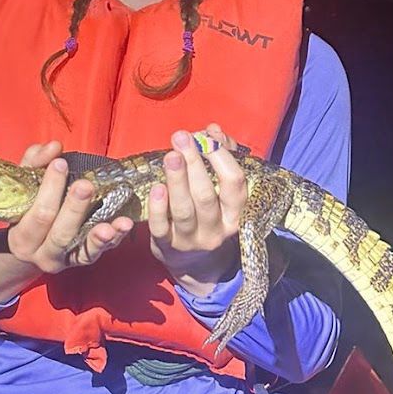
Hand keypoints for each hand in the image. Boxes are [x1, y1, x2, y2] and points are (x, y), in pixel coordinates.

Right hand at [5, 141, 134, 273]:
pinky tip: (124, 226)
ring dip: (101, 235)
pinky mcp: (81, 261)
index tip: (60, 163)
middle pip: (60, 233)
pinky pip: (97, 253)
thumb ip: (34, 163)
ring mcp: (64, 260)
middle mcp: (41, 253)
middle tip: (86, 185)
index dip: (49, 189)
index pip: (38, 214)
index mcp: (21, 236)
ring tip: (118, 221)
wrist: (28, 247)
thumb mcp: (23, 186)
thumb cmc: (26, 208)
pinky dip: (113, 241)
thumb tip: (54, 147)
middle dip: (74, 208)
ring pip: (83, 250)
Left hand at [148, 124, 246, 295]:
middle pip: (206, 195)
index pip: (235, 183)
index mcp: (236, 214)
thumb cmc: (210, 213)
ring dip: (176, 180)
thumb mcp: (221, 190)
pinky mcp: (167, 247)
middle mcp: (217, 230)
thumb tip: (213, 130)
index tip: (206, 136)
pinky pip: (161, 228)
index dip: (221, 157)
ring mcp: (191, 241)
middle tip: (181, 137)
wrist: (195, 264)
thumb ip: (221, 156)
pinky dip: (158, 208)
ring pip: (184, 211)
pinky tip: (156, 187)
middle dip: (194, 163)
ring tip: (170, 155)